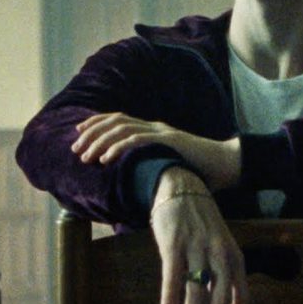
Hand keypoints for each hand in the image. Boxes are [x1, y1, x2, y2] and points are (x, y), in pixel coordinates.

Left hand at [71, 112, 241, 190]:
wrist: (227, 165)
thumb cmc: (201, 171)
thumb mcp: (169, 167)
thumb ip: (151, 168)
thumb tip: (132, 183)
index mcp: (154, 130)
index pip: (119, 120)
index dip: (96, 124)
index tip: (78, 135)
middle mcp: (155, 127)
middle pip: (115, 121)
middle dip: (92, 133)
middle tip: (75, 149)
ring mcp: (162, 132)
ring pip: (122, 129)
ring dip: (100, 142)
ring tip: (86, 156)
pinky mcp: (169, 141)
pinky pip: (138, 140)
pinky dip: (118, 148)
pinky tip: (106, 158)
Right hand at [151, 168, 248, 303]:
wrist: (182, 189)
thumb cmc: (202, 227)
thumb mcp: (221, 249)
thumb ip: (225, 277)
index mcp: (235, 258)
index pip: (240, 297)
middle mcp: (219, 253)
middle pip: (221, 298)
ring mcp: (197, 247)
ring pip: (197, 290)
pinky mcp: (175, 242)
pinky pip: (173, 274)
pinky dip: (171, 296)